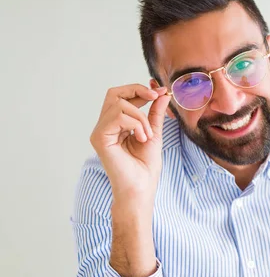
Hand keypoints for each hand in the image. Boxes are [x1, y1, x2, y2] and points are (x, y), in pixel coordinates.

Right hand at [90, 84, 170, 201]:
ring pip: (118, 104)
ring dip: (140, 117)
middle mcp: (104, 126)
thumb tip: (162, 93)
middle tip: (155, 97)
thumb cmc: (145, 166)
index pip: (121, 97)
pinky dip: (135, 124)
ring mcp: (100, 131)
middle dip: (137, 90)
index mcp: (116, 124)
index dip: (140, 90)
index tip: (160, 92)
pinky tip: (141, 138)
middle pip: (114, 93)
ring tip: (146, 135)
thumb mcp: (154, 132)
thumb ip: (156, 113)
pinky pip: (118, 116)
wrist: (141, 187)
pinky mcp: (99, 138)